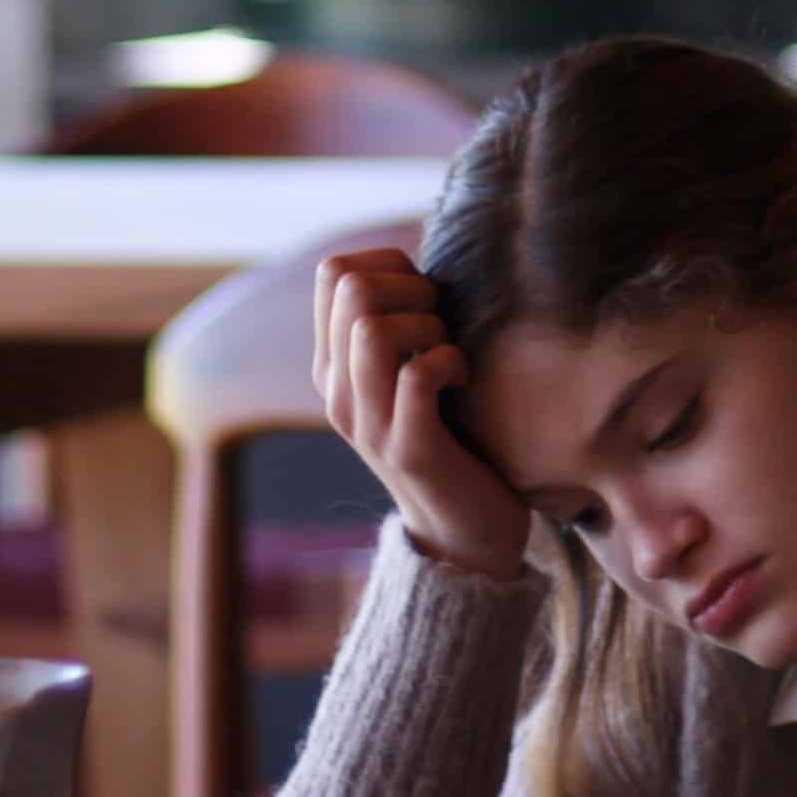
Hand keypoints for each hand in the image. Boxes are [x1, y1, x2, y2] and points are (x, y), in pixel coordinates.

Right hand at [311, 246, 530, 579]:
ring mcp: (368, 423)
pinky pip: (417, 375)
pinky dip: (450, 362)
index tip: (427, 300)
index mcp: (334, 367)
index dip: (389, 264)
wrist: (464, 536)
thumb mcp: (410, 377)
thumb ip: (401, 326)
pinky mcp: (408, 450)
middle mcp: (338, 392)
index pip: (332, 272)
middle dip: (411, 288)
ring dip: (430, 326)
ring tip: (451, 355)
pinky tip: (465, 381)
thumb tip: (425, 260)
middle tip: (443, 325)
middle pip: (350, 287)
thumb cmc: (453, 441)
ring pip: (372, 329)